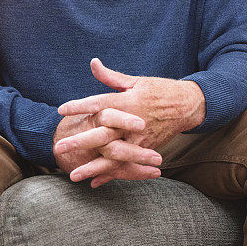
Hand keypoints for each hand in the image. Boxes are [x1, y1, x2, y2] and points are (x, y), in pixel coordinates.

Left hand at [55, 59, 205, 187]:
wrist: (187, 106)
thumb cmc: (160, 90)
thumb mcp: (136, 81)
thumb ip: (111, 77)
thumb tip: (93, 63)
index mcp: (128, 101)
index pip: (100, 103)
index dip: (80, 106)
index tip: (61, 110)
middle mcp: (132, 121)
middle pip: (103, 133)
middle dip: (80, 141)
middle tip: (59, 147)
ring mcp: (140, 139)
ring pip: (113, 156)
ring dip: (93, 167)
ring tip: (73, 175)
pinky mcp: (146, 149)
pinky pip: (127, 165)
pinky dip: (111, 175)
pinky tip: (95, 182)